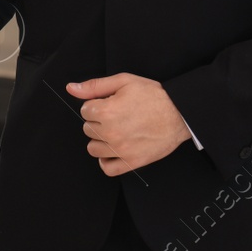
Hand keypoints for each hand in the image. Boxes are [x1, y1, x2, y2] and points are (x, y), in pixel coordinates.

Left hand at [68, 73, 192, 176]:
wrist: (180, 114)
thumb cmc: (154, 96)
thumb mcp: (124, 82)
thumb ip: (94, 86)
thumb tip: (71, 88)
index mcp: (107, 111)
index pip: (85, 111)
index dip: (97, 105)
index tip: (109, 104)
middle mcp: (111, 132)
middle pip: (87, 129)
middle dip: (98, 122)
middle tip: (116, 116)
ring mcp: (121, 150)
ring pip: (93, 149)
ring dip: (101, 140)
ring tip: (116, 131)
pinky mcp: (132, 162)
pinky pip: (107, 168)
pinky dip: (107, 161)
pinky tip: (113, 150)